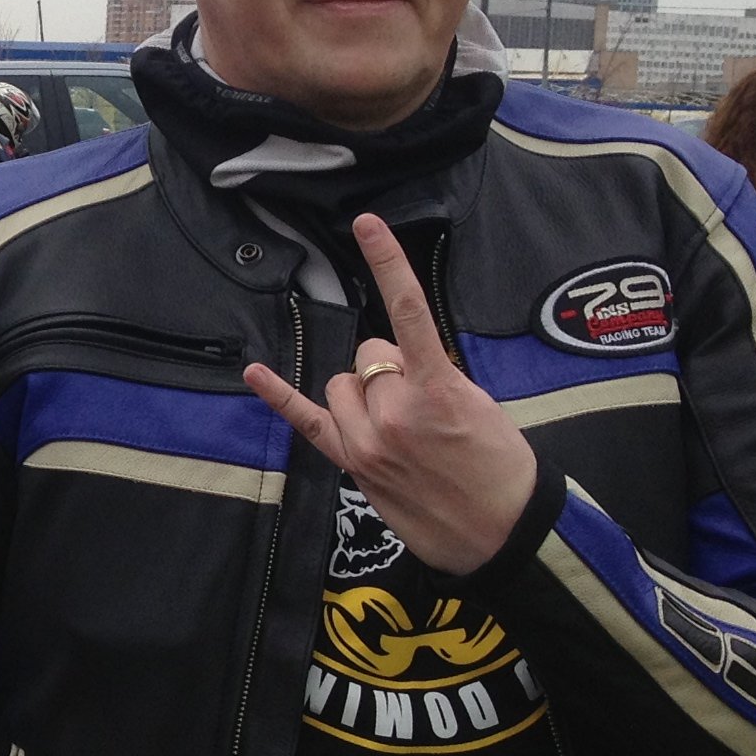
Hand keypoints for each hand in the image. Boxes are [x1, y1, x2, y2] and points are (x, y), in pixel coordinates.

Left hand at [243, 211, 539, 575]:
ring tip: (401, 423)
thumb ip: (435, 375)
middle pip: (370, 355)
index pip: (408, 312)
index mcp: (436, 390)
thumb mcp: (480, 405)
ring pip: (342, 383)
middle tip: (425, 402)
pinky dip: (280, 395)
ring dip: (365, 390)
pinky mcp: (352, 463)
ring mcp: (366, 442)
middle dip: (392, 367)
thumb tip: (398, 362)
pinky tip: (254, 373)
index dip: (388, 263)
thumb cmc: (500, 467)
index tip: (367, 223)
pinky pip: (306, 422)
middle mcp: (393, 414)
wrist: (501, 532)